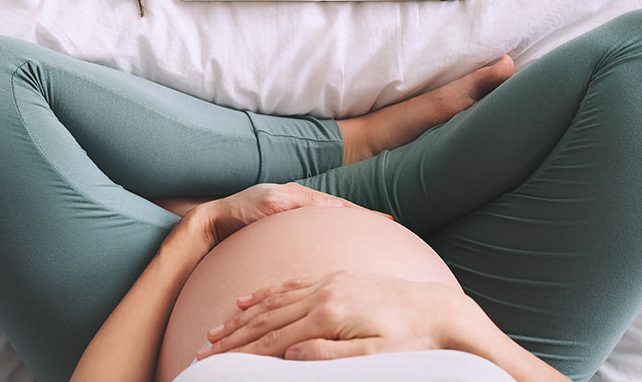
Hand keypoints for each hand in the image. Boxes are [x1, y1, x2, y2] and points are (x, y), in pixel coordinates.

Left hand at [192, 182, 383, 248]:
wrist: (211, 225)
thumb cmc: (237, 215)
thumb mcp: (270, 205)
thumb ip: (297, 204)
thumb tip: (331, 208)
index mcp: (299, 197)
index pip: (341, 205)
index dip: (364, 214)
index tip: (388, 221)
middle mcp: (299, 205)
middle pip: (340, 213)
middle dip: (363, 221)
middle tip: (390, 229)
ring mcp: (292, 220)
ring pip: (329, 226)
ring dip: (349, 231)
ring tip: (373, 239)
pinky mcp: (283, 236)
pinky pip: (314, 237)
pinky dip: (331, 242)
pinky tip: (338, 254)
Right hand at [195, 270, 460, 361]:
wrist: (437, 310)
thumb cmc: (411, 341)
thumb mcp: (376, 357)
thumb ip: (330, 357)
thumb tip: (289, 355)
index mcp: (330, 315)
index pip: (274, 338)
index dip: (241, 353)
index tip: (215, 363)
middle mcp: (324, 293)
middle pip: (266, 319)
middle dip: (233, 337)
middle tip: (203, 351)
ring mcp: (328, 282)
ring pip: (275, 301)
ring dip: (243, 317)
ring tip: (217, 330)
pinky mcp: (335, 278)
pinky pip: (292, 285)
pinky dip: (267, 295)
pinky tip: (250, 301)